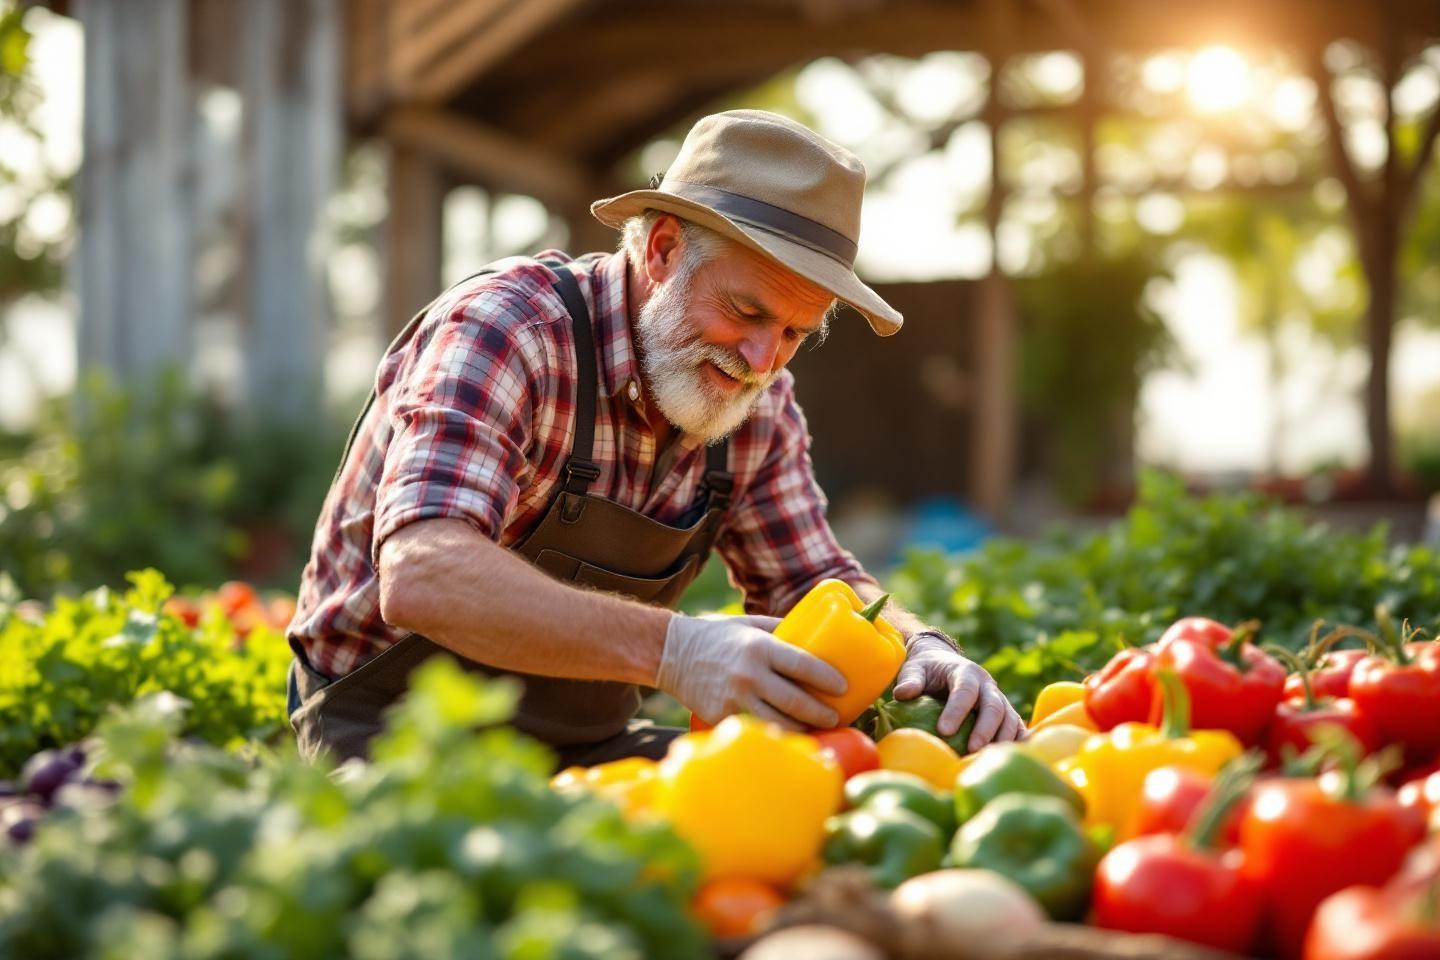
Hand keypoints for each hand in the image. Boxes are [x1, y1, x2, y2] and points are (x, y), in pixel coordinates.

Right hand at [656, 613, 847, 729]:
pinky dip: (775, 734)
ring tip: (815, 728)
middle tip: (835, 717)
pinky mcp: (722, 716)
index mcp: (760, 648)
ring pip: (780, 724)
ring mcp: (735, 699)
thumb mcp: (750, 624)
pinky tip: (788, 734)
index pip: (804, 666)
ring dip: (803, 729)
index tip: (844, 687)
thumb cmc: (718, 636)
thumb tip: (818, 635)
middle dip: (823, 714)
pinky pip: (757, 729)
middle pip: (797, 703)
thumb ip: (782, 630)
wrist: (673, 653)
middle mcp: (749, 675)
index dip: (828, 679)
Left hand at [892, 631, 1025, 750]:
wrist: (943, 662)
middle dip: (984, 729)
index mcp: (966, 672)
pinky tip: (1009, 759)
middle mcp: (987, 685)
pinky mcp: (1005, 713)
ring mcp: (998, 699)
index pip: (965, 690)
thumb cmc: (926, 670)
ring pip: (1009, 718)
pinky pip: (1016, 728)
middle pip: (994, 706)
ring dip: (1002, 740)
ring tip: (986, 759)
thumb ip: (910, 680)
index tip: (943, 731)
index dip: (956, 710)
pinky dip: (1017, 742)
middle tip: (971, 749)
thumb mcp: (914, 669)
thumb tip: (902, 694)